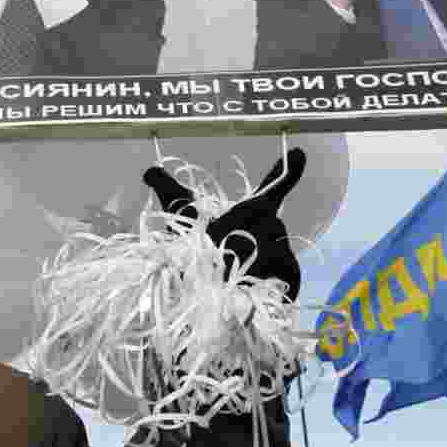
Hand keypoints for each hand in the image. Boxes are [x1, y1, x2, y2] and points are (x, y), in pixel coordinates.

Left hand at [142, 148, 305, 300]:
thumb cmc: (196, 251)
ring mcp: (282, 256)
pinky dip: (265, 277)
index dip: (283, 173)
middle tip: (217, 236)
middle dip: (241, 225)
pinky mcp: (288, 282)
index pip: (271, 190)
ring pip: (271, 246)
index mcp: (252, 213)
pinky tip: (247, 286)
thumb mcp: (180, 220)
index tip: (297, 151)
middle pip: (267, 218)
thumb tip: (149, 169)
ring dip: (245, 254)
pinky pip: (283, 274)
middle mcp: (270, 231)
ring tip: (222, 265)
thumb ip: (169, 191)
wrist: (201, 296)